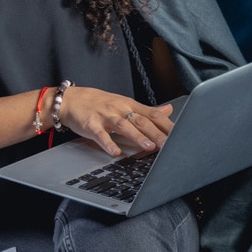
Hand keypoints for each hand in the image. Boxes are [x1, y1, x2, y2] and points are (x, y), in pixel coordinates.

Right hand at [59, 86, 173, 155]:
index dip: (167, 124)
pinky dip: (108, 143)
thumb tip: (168, 110)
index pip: (152, 113)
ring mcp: (104, 116)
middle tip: (170, 145)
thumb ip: (146, 110)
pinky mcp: (90, 124)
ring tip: (149, 146)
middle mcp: (119, 108)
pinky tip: (115, 152)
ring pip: (123, 125)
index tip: (180, 134)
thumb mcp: (124, 103)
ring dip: (136, 136)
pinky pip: (100, 134)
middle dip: (157, 133)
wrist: (71, 99)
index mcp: (129, 104)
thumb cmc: (99, 103)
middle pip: (141, 120)